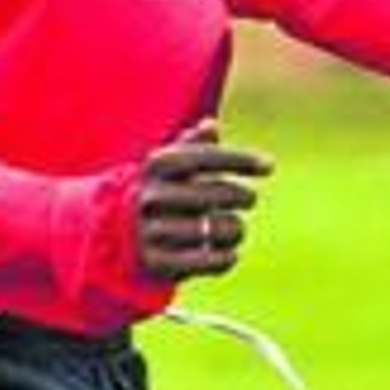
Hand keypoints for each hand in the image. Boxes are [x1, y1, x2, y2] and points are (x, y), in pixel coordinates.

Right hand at [136, 118, 273, 281]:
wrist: (119, 236)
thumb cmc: (159, 191)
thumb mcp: (168, 164)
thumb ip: (192, 144)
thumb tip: (212, 125)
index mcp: (156, 165)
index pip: (204, 156)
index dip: (238, 159)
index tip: (269, 166)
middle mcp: (151, 196)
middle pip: (216, 193)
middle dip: (242, 196)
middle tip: (249, 198)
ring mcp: (152, 231)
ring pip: (217, 229)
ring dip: (235, 229)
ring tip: (234, 227)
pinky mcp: (158, 264)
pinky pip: (210, 261)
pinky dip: (227, 256)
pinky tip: (228, 251)